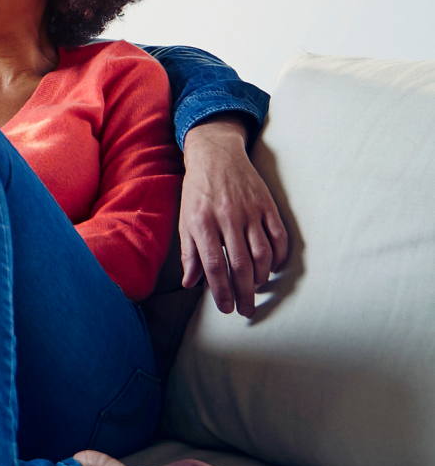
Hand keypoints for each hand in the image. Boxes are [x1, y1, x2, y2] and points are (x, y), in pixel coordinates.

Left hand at [179, 117, 288, 316]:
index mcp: (203, 222)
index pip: (214, 266)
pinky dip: (279, 258)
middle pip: (240, 265)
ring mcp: (250, 211)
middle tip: (246, 311)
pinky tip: (272, 269)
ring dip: (261, 278)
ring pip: (262, 255)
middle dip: (244, 294)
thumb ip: (189, 252)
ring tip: (255, 289)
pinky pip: (279, 238)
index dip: (221, 292)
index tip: (226, 309)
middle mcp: (227, 218)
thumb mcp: (185, 219)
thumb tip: (191, 283)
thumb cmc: (197, 190)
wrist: (215, 154)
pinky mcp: (267, 205)